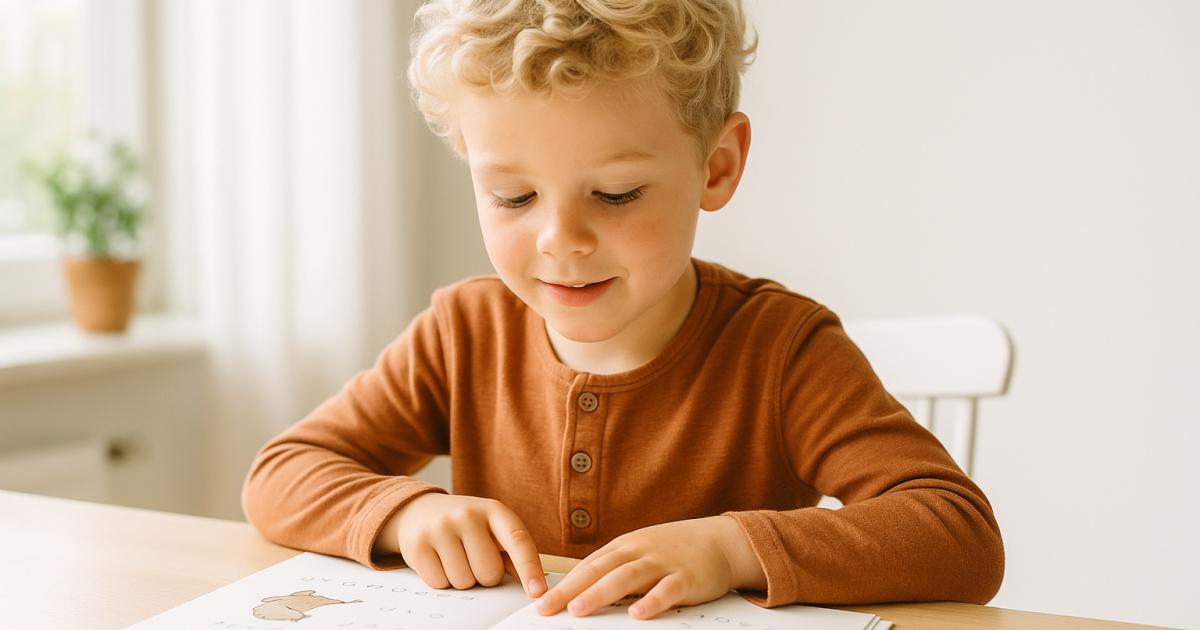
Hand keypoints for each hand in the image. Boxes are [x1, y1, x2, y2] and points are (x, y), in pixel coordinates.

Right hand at [375, 493, 546, 596]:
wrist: (419, 510)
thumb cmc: (464, 525)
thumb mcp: (490, 528)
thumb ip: (511, 552)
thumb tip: (534, 583)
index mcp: (494, 510)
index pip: (518, 541)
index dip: (530, 568)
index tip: (538, 591)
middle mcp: (468, 515)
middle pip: (489, 572)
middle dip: (484, 576)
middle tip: (473, 559)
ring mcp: (441, 528)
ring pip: (464, 582)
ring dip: (462, 579)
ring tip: (454, 557)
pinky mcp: (418, 544)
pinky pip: (440, 583)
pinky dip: (441, 580)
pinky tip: (438, 560)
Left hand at [534, 515, 765, 619]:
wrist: (721, 541)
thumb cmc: (676, 551)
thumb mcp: (642, 553)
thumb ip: (616, 569)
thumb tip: (581, 592)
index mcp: (625, 546)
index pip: (588, 566)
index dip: (563, 584)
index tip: (541, 601)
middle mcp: (640, 551)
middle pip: (599, 570)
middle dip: (570, 590)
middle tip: (547, 608)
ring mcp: (663, 563)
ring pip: (627, 577)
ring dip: (600, 593)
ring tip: (579, 609)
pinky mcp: (686, 578)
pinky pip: (667, 591)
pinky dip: (652, 601)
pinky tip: (638, 614)